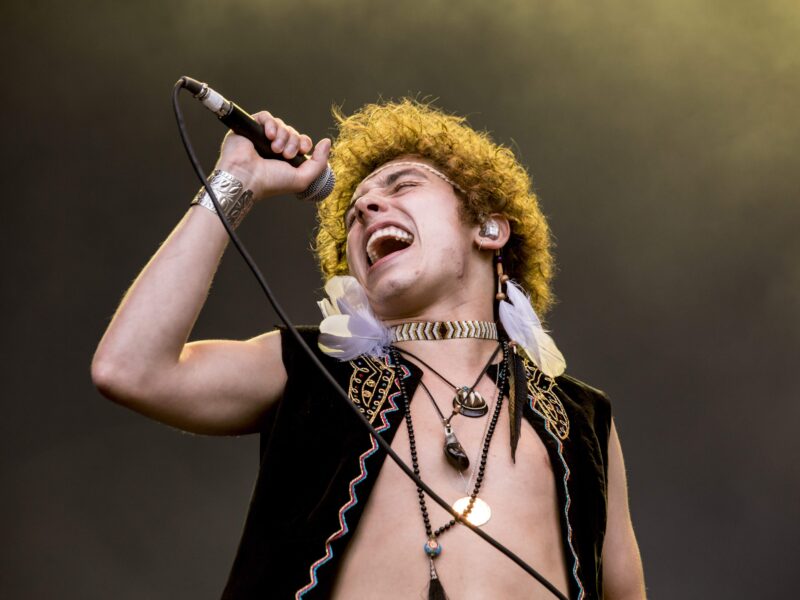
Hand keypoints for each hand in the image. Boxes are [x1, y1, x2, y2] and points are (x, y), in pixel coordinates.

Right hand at [215, 110, 330, 200]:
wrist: (246, 178)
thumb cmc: (270, 182)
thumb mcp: (302, 178)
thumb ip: (319, 162)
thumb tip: (327, 142)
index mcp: (285, 158)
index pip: (301, 141)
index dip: (304, 142)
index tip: (303, 150)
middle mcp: (274, 147)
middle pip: (292, 133)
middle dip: (293, 142)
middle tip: (285, 154)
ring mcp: (261, 137)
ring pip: (281, 125)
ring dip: (282, 136)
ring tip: (275, 149)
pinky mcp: (250, 128)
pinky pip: (266, 116)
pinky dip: (270, 123)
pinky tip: (268, 135)